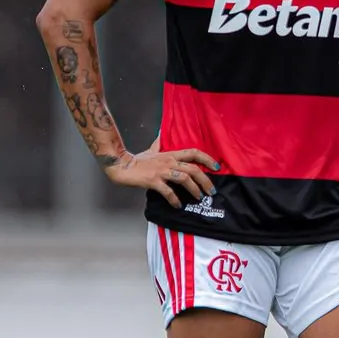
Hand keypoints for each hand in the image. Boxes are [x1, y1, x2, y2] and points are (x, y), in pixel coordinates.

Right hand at [104, 140, 220, 206]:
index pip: (193, 152)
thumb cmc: (138, 160)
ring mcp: (162, 171)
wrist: (122, 166)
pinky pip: (168, 191)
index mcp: (171, 154)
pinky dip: (174, 199)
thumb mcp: (151, 149)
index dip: (207, 158)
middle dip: (205, 180)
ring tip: (199, 198)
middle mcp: (169, 161)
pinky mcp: (153, 181)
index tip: (216, 167)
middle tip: (212, 191)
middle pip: (193, 168)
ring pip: (184, 178)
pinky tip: (178, 205)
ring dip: (194, 189)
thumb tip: (161, 133)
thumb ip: (159, 143)